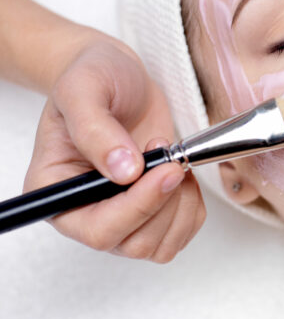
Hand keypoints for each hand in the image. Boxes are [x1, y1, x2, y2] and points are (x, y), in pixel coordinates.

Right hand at [23, 36, 205, 262]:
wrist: (118, 74)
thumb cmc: (93, 78)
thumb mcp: (82, 90)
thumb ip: (96, 130)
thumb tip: (123, 172)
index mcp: (56, 194)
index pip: (98, 229)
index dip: (138, 207)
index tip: (166, 171)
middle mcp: (85, 213)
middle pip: (134, 243)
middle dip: (165, 202)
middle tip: (170, 158)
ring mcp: (121, 216)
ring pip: (161, 244)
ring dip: (181, 205)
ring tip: (172, 160)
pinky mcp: (151, 211)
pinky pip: (181, 232)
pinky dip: (193, 207)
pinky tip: (182, 172)